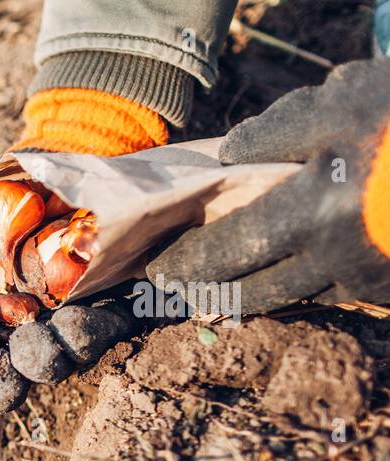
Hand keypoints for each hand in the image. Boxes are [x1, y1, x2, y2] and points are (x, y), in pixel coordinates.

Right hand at [0, 88, 167, 413]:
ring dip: (49, 358)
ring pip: (50, 365)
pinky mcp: (111, 313)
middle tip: (17, 355)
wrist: (74, 150)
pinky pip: (101, 338)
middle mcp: (14, 330)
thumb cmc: (8, 187)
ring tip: (55, 334)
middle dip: (3, 379)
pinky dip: (92, 335)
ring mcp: (61, 326)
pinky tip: (86, 319)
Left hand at [148, 59, 389, 312]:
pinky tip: (275, 279)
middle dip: (206, 291)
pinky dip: (300, 287)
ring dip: (248, 296)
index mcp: (314, 213)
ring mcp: (367, 279)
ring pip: (291, 298)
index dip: (186, 261)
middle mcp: (334, 260)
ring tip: (213, 292)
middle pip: (251, 291)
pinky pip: (330, 293)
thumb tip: (230, 159)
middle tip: (171, 290)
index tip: (156, 268)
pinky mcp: (388, 289)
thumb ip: (280, 131)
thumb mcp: (347, 101)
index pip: (226, 251)